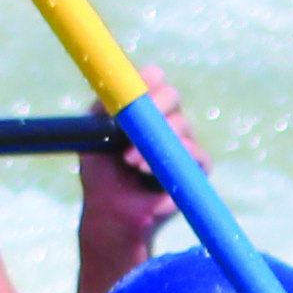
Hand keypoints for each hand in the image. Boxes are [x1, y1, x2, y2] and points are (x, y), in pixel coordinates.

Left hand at [85, 80, 196, 252]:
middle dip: (155, 104)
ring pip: (182, 124)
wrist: (111, 212)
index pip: (155, 80)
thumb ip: (103, 108)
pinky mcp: (196, 168)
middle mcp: (167, 120)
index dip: (148, 79)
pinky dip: (173, 158)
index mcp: (145, 108)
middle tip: (135, 121)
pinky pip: (196, 154)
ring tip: (130, 160)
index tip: (136, 87)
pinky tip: (147, 169)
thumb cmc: (102, 173)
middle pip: (172, 95)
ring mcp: (184, 143)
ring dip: (156, 140)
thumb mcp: (95, 136)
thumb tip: (115, 88)